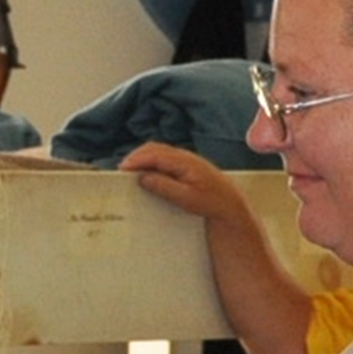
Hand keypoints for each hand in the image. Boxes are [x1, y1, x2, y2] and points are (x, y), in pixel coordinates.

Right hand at [123, 142, 249, 226]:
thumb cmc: (211, 203)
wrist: (231, 205)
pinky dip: (150, 162)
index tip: (122, 169)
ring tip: (130, 172)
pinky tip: (145, 174)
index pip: (155, 155)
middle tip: (122, 171)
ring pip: (158, 152)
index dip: (137, 160)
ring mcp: (185, 159)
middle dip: (136, 157)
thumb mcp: (187, 199)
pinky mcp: (185, 165)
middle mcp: (185, 156)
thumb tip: (142, 177)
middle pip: (154, 149)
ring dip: (142, 159)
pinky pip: (163, 158)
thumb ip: (164, 187)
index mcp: (185, 162)